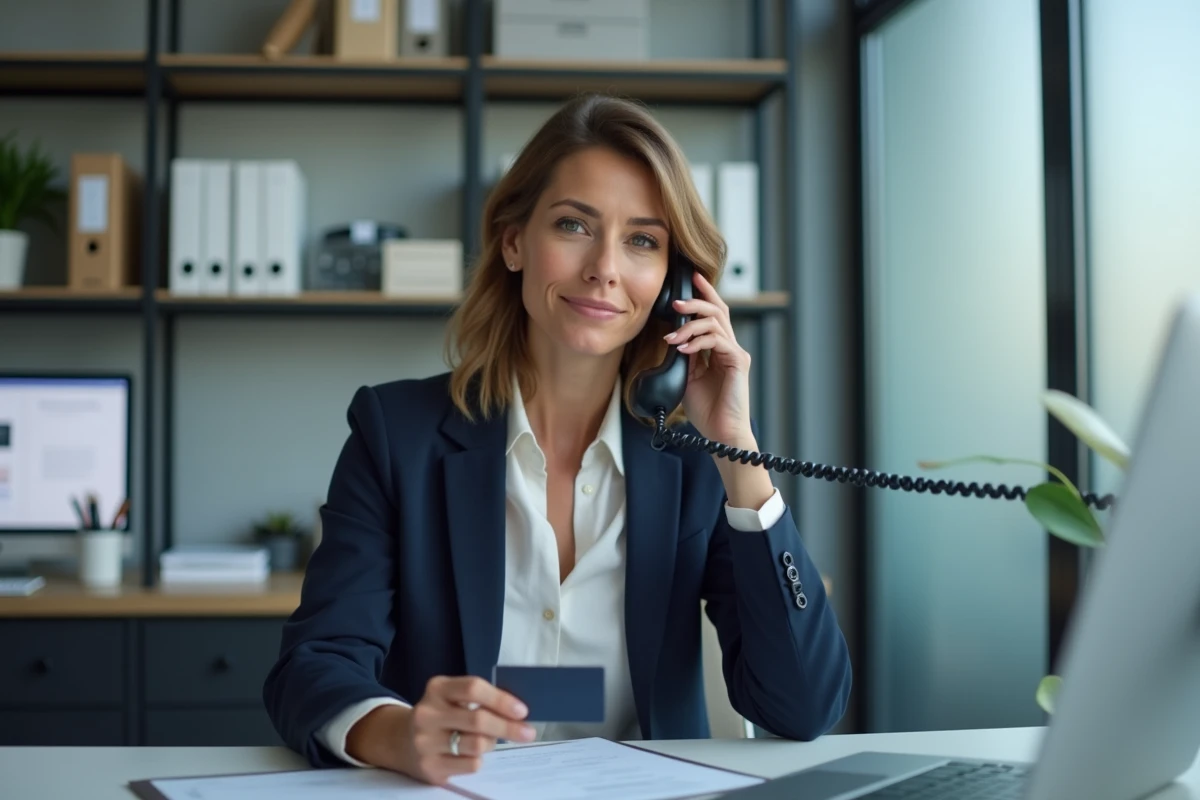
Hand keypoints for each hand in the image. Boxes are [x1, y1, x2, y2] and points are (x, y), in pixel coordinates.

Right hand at [345, 675, 535, 784]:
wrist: (400, 742)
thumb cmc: (440, 716)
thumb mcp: (451, 698)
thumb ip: (478, 699)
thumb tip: (517, 712)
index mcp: (437, 688)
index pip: (473, 688)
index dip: (501, 699)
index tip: (521, 710)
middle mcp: (428, 713)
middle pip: (478, 719)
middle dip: (508, 727)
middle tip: (528, 732)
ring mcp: (426, 742)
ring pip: (477, 744)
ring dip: (492, 743)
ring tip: (490, 740)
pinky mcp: (430, 767)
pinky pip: (470, 764)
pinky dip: (479, 759)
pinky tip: (471, 754)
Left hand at [664, 271, 753, 446]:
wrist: (721, 434)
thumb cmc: (707, 410)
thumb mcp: (688, 377)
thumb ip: (685, 355)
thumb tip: (673, 336)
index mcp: (720, 349)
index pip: (713, 314)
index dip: (704, 294)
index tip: (690, 279)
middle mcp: (730, 347)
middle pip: (718, 310)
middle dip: (696, 300)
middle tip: (676, 301)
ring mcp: (736, 354)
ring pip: (716, 322)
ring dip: (690, 325)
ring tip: (672, 337)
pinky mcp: (738, 362)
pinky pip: (717, 341)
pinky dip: (697, 342)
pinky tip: (683, 350)